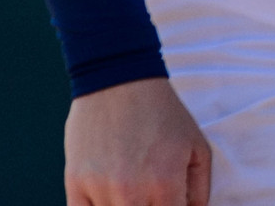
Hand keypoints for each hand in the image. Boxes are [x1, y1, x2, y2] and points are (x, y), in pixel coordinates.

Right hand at [65, 77, 210, 205]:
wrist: (120, 81)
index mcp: (165, 184)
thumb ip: (199, 189)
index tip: (171, 201)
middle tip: (151, 194)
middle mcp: (131, 193)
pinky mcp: (75, 184)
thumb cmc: (162, 113)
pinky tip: (108, 197)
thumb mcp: (197, 146)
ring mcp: (100, 190)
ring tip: (133, 190)